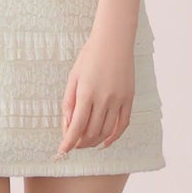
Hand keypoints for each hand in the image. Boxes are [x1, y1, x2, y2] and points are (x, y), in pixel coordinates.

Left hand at [56, 28, 135, 155]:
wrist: (114, 41)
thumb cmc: (89, 57)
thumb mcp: (73, 78)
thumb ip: (69, 103)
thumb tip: (67, 126)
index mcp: (86, 93)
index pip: (76, 126)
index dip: (68, 142)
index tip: (62, 151)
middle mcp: (104, 99)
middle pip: (91, 132)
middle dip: (80, 143)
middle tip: (73, 145)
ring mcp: (118, 100)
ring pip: (106, 131)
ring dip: (94, 142)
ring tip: (86, 143)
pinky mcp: (129, 99)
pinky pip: (123, 124)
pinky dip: (114, 137)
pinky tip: (105, 142)